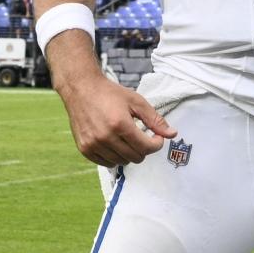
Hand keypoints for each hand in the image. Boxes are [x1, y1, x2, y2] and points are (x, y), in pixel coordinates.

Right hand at [60, 72, 176, 166]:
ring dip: (129, 153)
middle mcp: (105, 137)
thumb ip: (155, 119)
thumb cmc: (110, 93)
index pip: (146, 147)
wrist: (81, 89)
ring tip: (126, 138)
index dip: (156, 144)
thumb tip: (172, 134)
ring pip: (122, 162)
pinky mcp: (85, 149)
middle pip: (135, 157)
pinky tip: (115, 144)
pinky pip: (107, 163)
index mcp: (120, 124)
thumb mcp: (136, 101)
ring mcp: (93, 144)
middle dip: (143, 149)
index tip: (156, 137)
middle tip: (141, 137)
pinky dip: (114, 157)